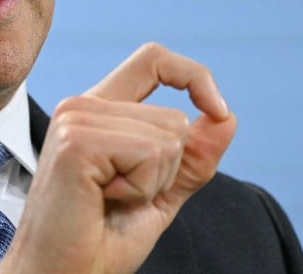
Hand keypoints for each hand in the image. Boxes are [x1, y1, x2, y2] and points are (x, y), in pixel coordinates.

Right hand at [0, 43, 236, 273]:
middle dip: (169, 168)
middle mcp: (82, 106)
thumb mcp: (160, 194)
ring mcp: (76, 119)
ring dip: (153, 183)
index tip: (216, 110)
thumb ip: (192, 157)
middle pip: (174, 114)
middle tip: (123, 196)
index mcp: (98, 110)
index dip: (194, 76)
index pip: (154, 60)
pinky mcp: (76, 142)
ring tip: (109, 200)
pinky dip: (140, 189)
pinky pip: (149, 154)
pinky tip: (102, 200)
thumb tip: (227, 118)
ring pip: (168, 135)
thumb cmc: (100, 241)